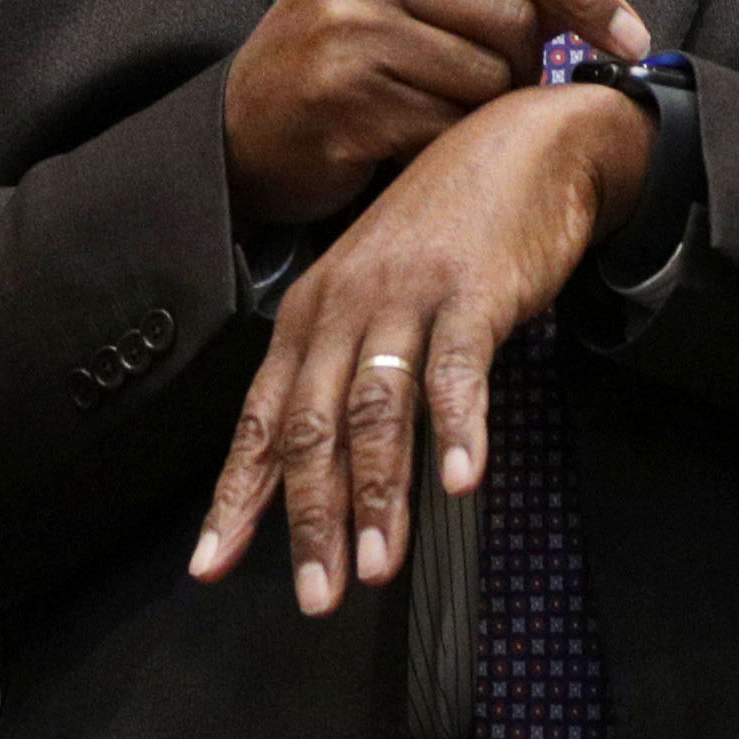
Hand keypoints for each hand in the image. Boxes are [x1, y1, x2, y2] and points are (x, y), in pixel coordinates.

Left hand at [191, 79, 652, 612]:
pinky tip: (462, 483)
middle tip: (317, 597)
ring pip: (378, 409)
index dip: (236, 496)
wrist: (526, 141)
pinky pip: (460, 369)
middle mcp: (344, 305)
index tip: (212, 565)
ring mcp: (407, 295)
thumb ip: (348, 372)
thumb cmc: (448, 230)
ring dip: (378, 494)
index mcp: (309, 314)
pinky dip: (459, 428)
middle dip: (309, 520)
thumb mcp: (376, 293)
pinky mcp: (473, 289)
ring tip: (378, 566)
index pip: (261, 420)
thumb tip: (327, 469)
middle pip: (311, 428)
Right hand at [223, 0, 648, 227]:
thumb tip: (591, 6)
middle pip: (514, 20)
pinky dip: (443, 148)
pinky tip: (403, 142)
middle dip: (523, 66)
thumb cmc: (336, 57)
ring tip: (429, 111)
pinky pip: (448, 131)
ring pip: (488, 81)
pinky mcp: (348, 101)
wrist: (240, 129)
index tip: (633, 38)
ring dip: (480, 113)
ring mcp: (352, 32)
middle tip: (486, 89)